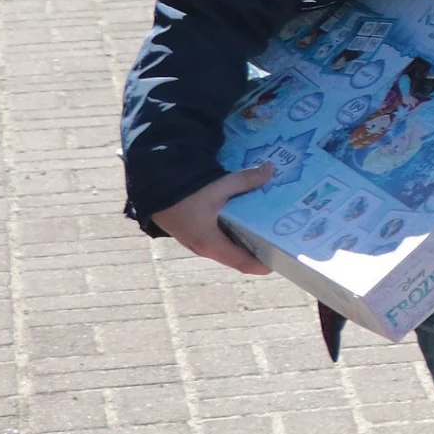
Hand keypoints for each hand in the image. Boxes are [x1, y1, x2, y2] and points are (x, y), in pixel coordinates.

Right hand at [150, 165, 275, 274]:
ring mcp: (196, 242)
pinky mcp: (192, 233)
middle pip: (238, 256)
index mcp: (211, 243)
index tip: (283, 258)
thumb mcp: (218, 185)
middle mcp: (204, 248)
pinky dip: (233, 232)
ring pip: (228, 247)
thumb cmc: (183, 191)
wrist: (151, 187)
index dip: (265, 263)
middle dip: (259, 248)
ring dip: (246, 239)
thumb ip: (246, 180)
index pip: (244, 263)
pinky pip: (218, 238)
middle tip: (281, 238)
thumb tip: (270, 170)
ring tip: (268, 227)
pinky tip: (244, 218)